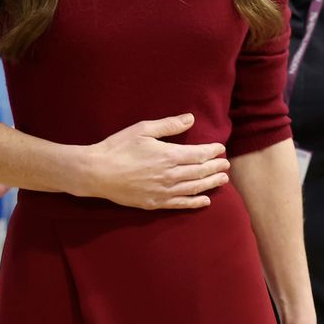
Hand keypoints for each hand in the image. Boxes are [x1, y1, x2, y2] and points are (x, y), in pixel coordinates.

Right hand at [77, 113, 229, 209]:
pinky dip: (195, 202)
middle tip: (226, 164)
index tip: (221, 148)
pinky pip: (181, 204)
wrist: (97, 172)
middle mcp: (170, 175)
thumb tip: (190, 119)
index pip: (199, 154)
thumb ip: (169, 125)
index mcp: (168, 155)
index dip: (212, 151)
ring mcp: (163, 192)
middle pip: (200, 172)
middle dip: (216, 167)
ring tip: (223, 179)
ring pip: (194, 188)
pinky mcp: (155, 203)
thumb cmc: (118, 147)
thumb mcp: (143, 129)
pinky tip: (206, 200)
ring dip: (211, 184)